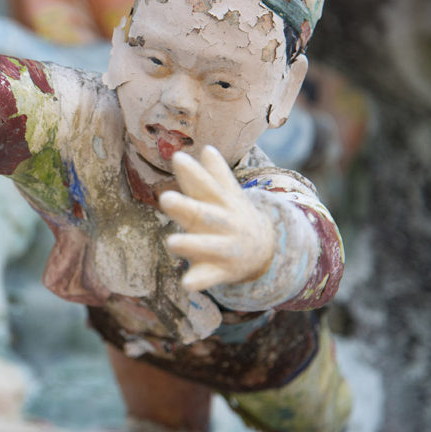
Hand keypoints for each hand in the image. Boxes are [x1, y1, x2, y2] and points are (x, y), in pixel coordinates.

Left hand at [158, 146, 274, 290]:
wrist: (265, 250)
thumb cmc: (233, 217)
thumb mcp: (228, 196)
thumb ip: (215, 174)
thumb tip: (206, 148)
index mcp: (221, 203)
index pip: (206, 185)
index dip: (192, 172)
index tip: (177, 157)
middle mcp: (223, 223)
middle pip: (203, 214)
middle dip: (185, 207)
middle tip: (165, 198)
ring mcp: (223, 248)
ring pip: (206, 246)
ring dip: (190, 244)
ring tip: (171, 242)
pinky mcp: (221, 271)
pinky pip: (209, 277)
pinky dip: (198, 280)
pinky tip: (186, 283)